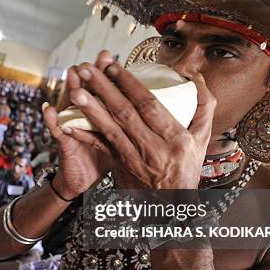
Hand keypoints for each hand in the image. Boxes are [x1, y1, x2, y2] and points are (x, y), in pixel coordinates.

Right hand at [43, 52, 118, 198]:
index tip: (112, 59)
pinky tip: (49, 110)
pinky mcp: (64, 144)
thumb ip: (131, 123)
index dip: (108, 75)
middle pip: (88, 91)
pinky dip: (52, 121)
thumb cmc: (104, 158)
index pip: (106, 91)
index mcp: (101, 113)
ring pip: (71, 105)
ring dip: (70, 89)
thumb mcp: (121, 139)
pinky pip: (57, 132)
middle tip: (98, 58)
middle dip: (94, 75)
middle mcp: (84, 115)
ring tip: (72, 74)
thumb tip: (155, 108)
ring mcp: (72, 127)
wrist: (83, 181)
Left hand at [66, 60, 215, 188]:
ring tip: (75, 90)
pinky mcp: (119, 165)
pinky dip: (83, 135)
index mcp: (174, 138)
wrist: (171, 203)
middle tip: (88, 69)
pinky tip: (67, 124)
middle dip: (104, 89)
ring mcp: (133, 158)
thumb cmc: (186, 165)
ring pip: (109, 130)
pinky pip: (100, 148)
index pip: (149, 106)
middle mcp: (152, 148)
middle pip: (124, 113)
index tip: (114, 67)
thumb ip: (203, 105)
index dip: (129, 85)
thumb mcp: (202, 137)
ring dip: (89, 109)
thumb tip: (195, 76)